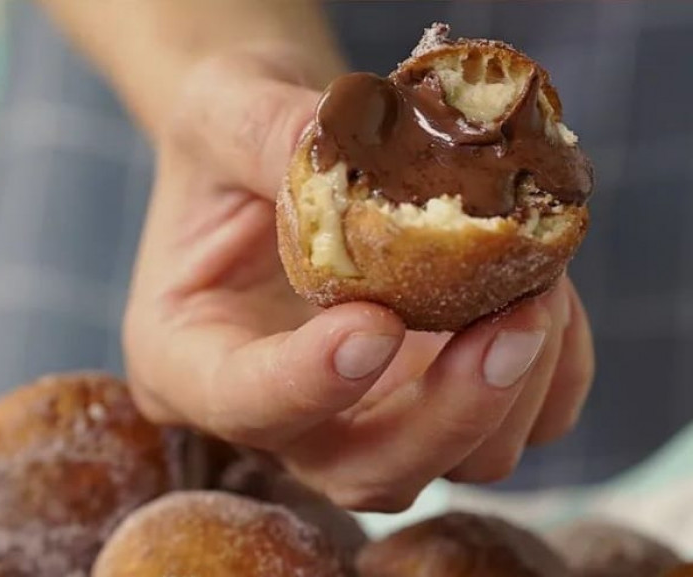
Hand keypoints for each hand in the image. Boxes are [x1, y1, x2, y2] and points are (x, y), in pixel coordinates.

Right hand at [123, 45, 594, 511]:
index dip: (310, 384)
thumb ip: (271, 134)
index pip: (242, 403)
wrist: (274, 154)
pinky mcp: (429, 401)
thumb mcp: (223, 114)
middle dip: (447, 412)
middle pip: (362, 470)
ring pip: (447, 466)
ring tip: (541, 285)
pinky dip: (550, 378)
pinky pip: (510, 429)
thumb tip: (360, 149)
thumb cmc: (229, 139)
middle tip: (512, 319)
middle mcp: (278, 411)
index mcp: (190, 356)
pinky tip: (549, 298)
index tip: (375, 322)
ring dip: (513, 390)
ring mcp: (360, 416)